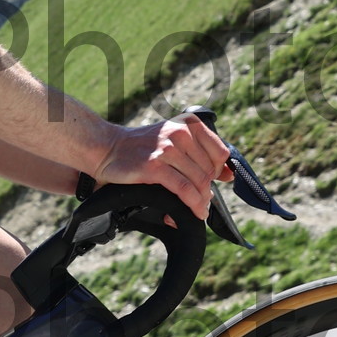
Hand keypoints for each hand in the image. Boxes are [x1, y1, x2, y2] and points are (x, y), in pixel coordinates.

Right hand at [91, 113, 233, 221]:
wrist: (107, 148)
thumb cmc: (141, 147)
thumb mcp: (173, 140)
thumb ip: (201, 154)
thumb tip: (228, 174)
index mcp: (188, 124)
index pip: (220, 152)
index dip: (218, 172)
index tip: (212, 183)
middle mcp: (180, 133)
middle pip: (209, 170)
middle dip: (208, 190)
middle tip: (201, 202)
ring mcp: (167, 149)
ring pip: (199, 181)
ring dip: (202, 201)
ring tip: (199, 210)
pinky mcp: (155, 166)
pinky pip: (184, 189)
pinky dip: (193, 204)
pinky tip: (195, 212)